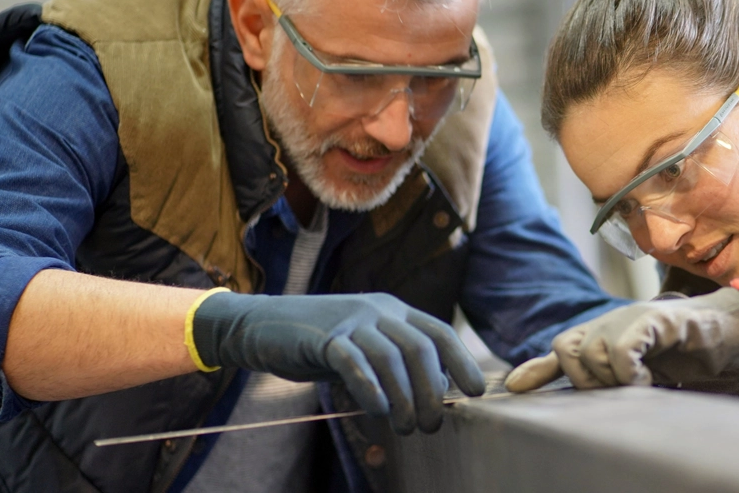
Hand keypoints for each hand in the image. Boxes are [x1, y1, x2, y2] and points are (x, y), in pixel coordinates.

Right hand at [191, 292, 485, 434]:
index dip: (460, 361)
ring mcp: (350, 320)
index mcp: (393, 310)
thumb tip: (433, 393)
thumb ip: (394, 364)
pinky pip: (354, 362)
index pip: (438, 332)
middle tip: (433, 424)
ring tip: (407, 428)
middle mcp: (377, 310)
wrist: (261, 326)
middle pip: (420, 348)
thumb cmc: (319, 344)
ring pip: (391, 358)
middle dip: (432, 391)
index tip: (476, 391)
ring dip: (404, 398)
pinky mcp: (323, 337)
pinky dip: (370, 388)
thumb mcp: (364, 349)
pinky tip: (378, 411)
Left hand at [505, 285, 738, 391]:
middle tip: (617, 392)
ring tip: (640, 387)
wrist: (731, 329)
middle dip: (584, 379)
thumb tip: (583, 402)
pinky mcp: (654, 319)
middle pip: (567, 347)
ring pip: (591, 350)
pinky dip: (630, 371)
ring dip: (611, 378)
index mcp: (606, 333)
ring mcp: (631, 316)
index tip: (513, 388)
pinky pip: (622, 348)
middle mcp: (612, 321)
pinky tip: (648, 381)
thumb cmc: (688, 350)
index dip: (538, 369)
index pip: (562, 348)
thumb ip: (612, 381)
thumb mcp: (643, 372)